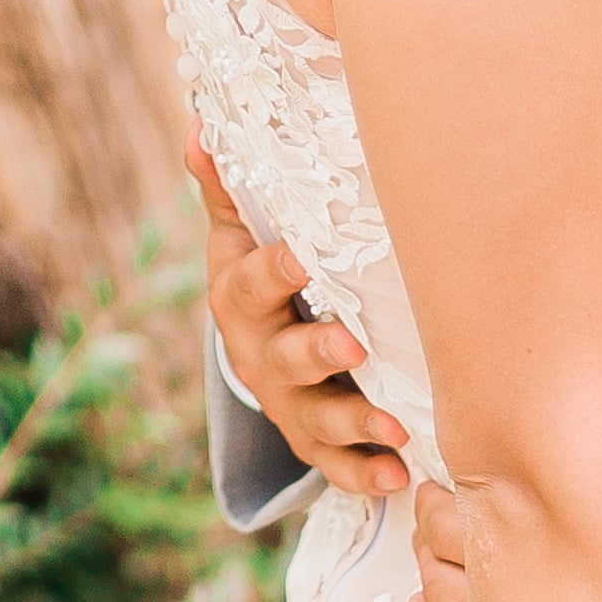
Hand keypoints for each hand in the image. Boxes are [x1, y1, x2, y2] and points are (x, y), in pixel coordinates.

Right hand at [182, 132, 409, 501]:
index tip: (302, 255)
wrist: (261, 348)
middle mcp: (261, 358)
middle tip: (354, 347)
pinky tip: (397, 475)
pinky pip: (336, 467)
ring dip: (355, 424)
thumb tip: (204, 126)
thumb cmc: (263, 278)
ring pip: (316, 419)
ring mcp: (289, 405)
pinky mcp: (314, 444)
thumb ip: (230, 188)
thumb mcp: (240, 233)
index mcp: (241, 301)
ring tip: (395, 427)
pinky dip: (365, 474)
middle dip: (319, 355)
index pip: (252, 284)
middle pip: (286, 359)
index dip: (274, 271)